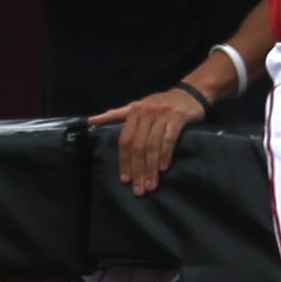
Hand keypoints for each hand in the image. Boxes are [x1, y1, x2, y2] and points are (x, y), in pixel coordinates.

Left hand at [91, 81, 207, 195]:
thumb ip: (116, 115)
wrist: (190, 92)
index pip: (125, 141)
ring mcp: (162, 115)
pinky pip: (169, 139)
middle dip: (138, 170)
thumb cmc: (160, 103)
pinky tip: (164, 168)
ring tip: (151, 185)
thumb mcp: (137, 106)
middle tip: (139, 189)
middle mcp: (145, 113)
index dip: (124, 161)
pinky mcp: (178, 118)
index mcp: (133, 112)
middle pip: (138, 146)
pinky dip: (165, 155)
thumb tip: (90, 121)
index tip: (125, 180)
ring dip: (151, 168)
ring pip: (152, 146)